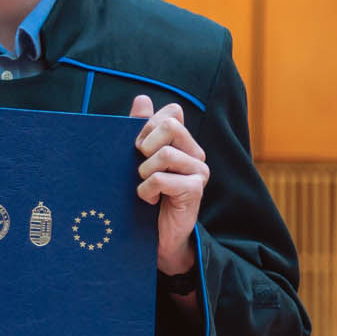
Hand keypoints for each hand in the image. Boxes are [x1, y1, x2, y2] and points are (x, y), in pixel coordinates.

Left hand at [132, 96, 207, 275]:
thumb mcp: (138, 160)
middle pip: (170, 125)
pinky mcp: (195, 189)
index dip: (147, 126)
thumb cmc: (146, 196)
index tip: (137, 147)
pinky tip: (148, 200)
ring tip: (144, 186)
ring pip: (165, 154)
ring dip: (144, 172)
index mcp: (183, 142)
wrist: (156, 237)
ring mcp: (199, 170)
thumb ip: (140, 129)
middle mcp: (195, 152)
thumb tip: (142, 98)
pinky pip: (162, 179)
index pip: (171, 113)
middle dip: (145, 144)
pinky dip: (146, 190)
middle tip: (139, 166)